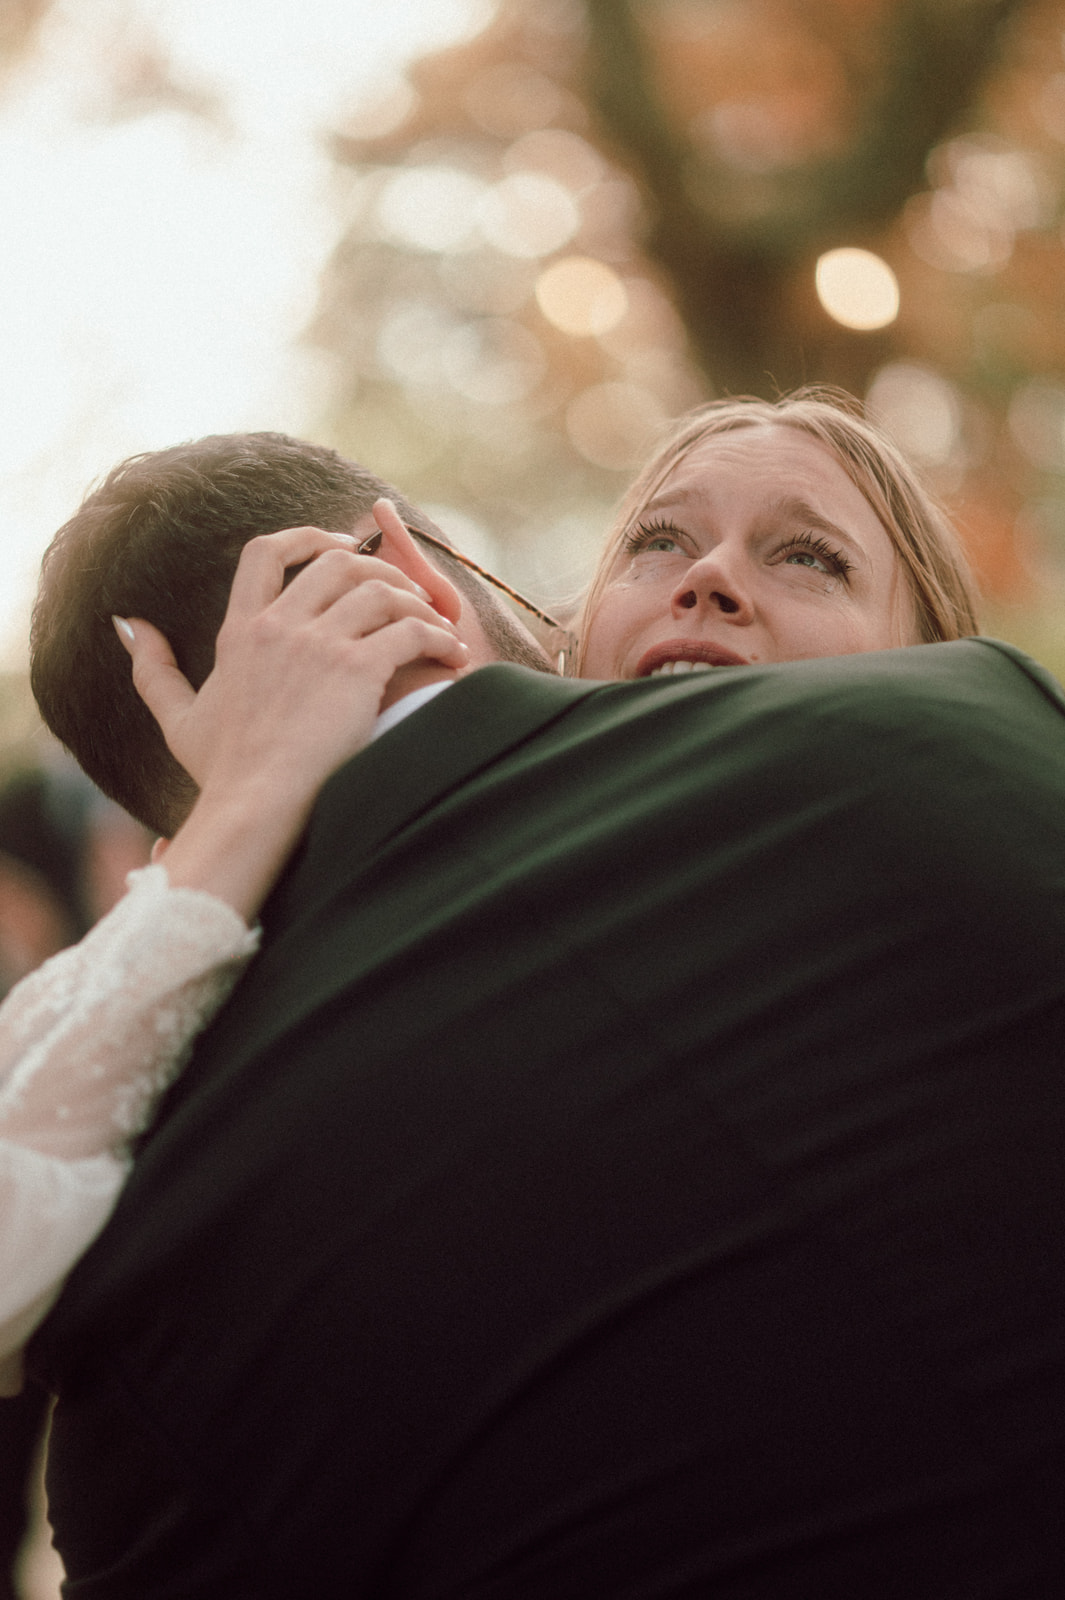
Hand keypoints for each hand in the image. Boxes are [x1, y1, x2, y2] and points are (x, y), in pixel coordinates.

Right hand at [112, 522, 467, 918]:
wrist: (255, 807)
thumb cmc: (222, 773)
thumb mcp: (177, 717)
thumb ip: (152, 668)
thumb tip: (128, 623)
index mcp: (240, 631)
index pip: (266, 553)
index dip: (306, 537)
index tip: (340, 543)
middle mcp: (279, 626)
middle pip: (336, 563)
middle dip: (378, 567)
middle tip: (405, 588)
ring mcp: (319, 645)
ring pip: (381, 590)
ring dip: (417, 602)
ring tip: (436, 624)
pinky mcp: (357, 669)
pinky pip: (411, 630)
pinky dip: (438, 637)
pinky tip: (452, 656)